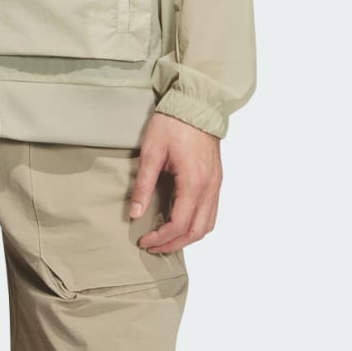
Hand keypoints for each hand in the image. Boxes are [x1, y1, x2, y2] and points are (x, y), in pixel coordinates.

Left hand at [130, 112, 221, 252]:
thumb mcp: (151, 152)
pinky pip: (211, 212)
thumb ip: (143, 185)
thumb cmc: (173, 123)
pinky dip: (197, 225)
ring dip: (187, 237)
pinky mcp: (216, 180)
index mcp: (194, 182)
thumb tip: (135, 213)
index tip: (144, 240)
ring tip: (166, 239)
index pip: (179, 224)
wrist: (197, 104)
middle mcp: (210, 188)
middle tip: (152, 245)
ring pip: (207, 225)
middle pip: (196, 231)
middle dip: (174, 243)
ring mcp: (216, 185)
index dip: (161, 238)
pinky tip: (181, 223)